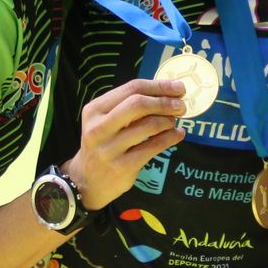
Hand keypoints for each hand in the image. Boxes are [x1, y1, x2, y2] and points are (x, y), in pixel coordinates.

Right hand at [62, 79, 187, 209]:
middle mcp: (98, 127)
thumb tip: (169, 92)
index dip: (159, 86)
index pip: (131, 88)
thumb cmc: (104, 143)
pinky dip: (171, 137)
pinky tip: (177, 134)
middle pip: (138, 104)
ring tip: (173, 122)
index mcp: (95, 109)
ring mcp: (109, 148)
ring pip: (148, 125)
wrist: (87, 181)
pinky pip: (153, 146)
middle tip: (181, 106)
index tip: (178, 88)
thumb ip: (129, 105)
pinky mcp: (122, 166)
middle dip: (165, 102)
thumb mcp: (106, 121)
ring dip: (168, 121)